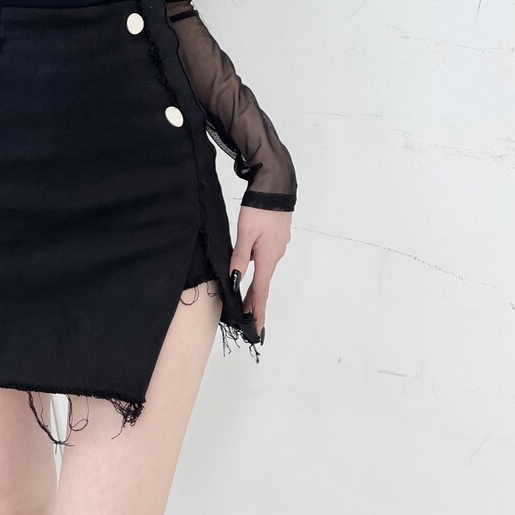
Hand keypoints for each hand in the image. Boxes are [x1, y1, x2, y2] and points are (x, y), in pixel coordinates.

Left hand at [229, 206, 291, 340]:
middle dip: (254, 301)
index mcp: (268, 257)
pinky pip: (267, 256)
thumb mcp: (246, 232)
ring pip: (264, 269)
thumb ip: (240, 256)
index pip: (261, 291)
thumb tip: (236, 279)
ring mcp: (279, 245)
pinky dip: (259, 266)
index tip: (256, 330)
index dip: (257, 311)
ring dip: (256, 284)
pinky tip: (251, 264)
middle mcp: (276, 254)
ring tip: (245, 296)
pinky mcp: (278, 236)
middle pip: (263, 282)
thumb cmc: (259, 207)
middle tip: (246, 318)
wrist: (276, 184)